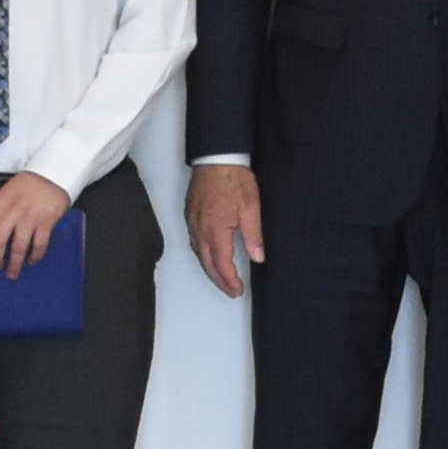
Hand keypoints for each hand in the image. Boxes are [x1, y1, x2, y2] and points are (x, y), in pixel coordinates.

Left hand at [0, 171, 73, 277]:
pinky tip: (31, 261)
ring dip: (15, 264)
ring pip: (18, 248)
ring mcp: (30, 218)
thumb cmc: (29, 183)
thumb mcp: (5, 190)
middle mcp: (12, 212)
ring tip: (12, 273)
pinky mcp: (46, 223)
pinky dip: (35, 256)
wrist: (53, 174)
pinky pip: (39, 245)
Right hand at [187, 162, 263, 297]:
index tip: (238, 290)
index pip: (222, 264)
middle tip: (231, 291)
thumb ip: (253, 235)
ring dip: (210, 270)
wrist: (216, 157)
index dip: (230, 280)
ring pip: (198, 254)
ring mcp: (192, 222)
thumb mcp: (251, 207)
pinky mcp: (190, 215)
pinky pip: (194, 242)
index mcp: (216, 229)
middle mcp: (200, 229)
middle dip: (219, 280)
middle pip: (207, 263)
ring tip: (222, 279)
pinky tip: (210, 257)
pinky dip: (202, 255)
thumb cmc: (234, 179)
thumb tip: (257, 258)